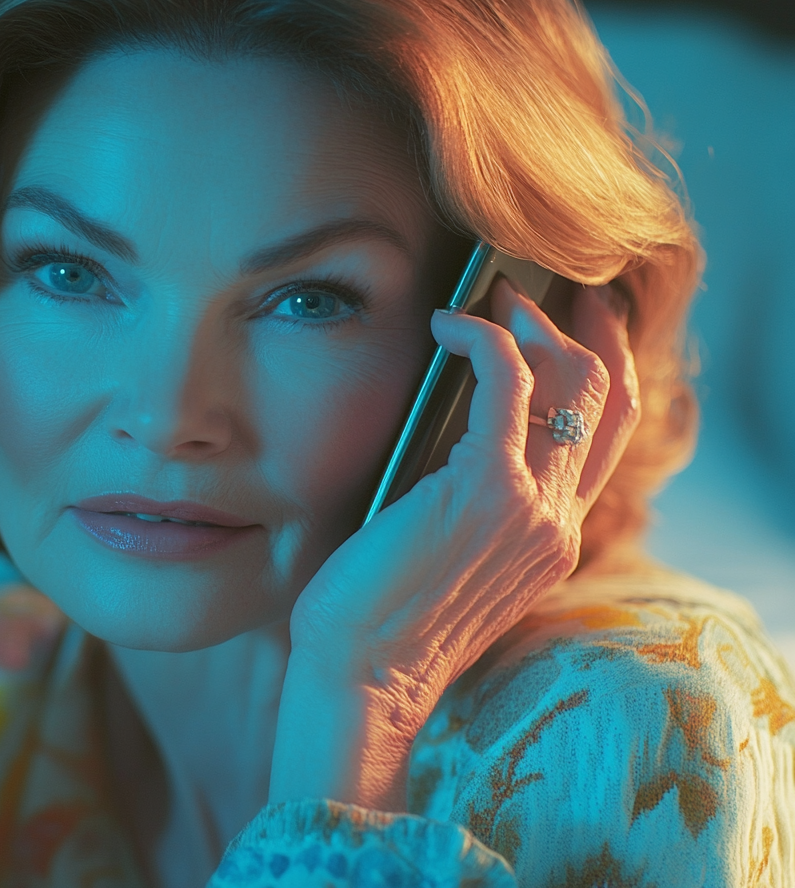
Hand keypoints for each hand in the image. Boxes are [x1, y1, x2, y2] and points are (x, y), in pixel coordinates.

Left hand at [270, 277, 639, 810]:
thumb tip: (445, 440)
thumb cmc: (377, 621)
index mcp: (551, 543)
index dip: (601, 374)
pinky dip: (481, 337)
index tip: (574, 327)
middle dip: (584, 332)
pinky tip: (444, 324)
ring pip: (574, 382)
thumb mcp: (444, 563)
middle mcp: (557, 524)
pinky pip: (508, 379)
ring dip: (532, 323)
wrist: (361, 675)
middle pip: (609, 402)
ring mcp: (532, 506)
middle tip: (538, 293)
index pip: (604, 443)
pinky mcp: (487, 486)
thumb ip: (467, 510)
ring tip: (492, 298)